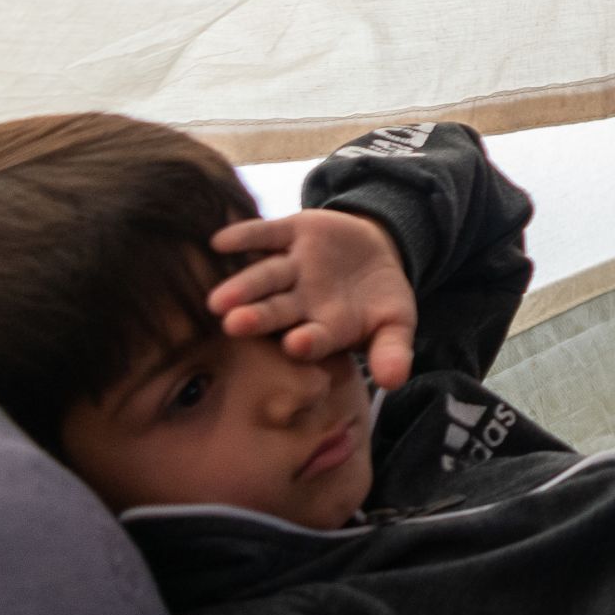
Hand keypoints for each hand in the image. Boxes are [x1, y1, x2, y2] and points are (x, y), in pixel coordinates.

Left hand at [210, 208, 421, 388]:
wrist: (375, 251)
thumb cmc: (381, 299)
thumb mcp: (396, 323)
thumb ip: (392, 351)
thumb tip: (395, 381)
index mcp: (324, 329)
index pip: (312, 339)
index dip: (305, 342)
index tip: (296, 345)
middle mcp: (300, 301)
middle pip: (275, 311)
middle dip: (256, 318)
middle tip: (233, 325)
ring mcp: (293, 267)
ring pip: (264, 277)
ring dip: (243, 286)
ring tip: (218, 299)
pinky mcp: (290, 233)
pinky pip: (265, 234)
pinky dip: (244, 236)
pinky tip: (220, 241)